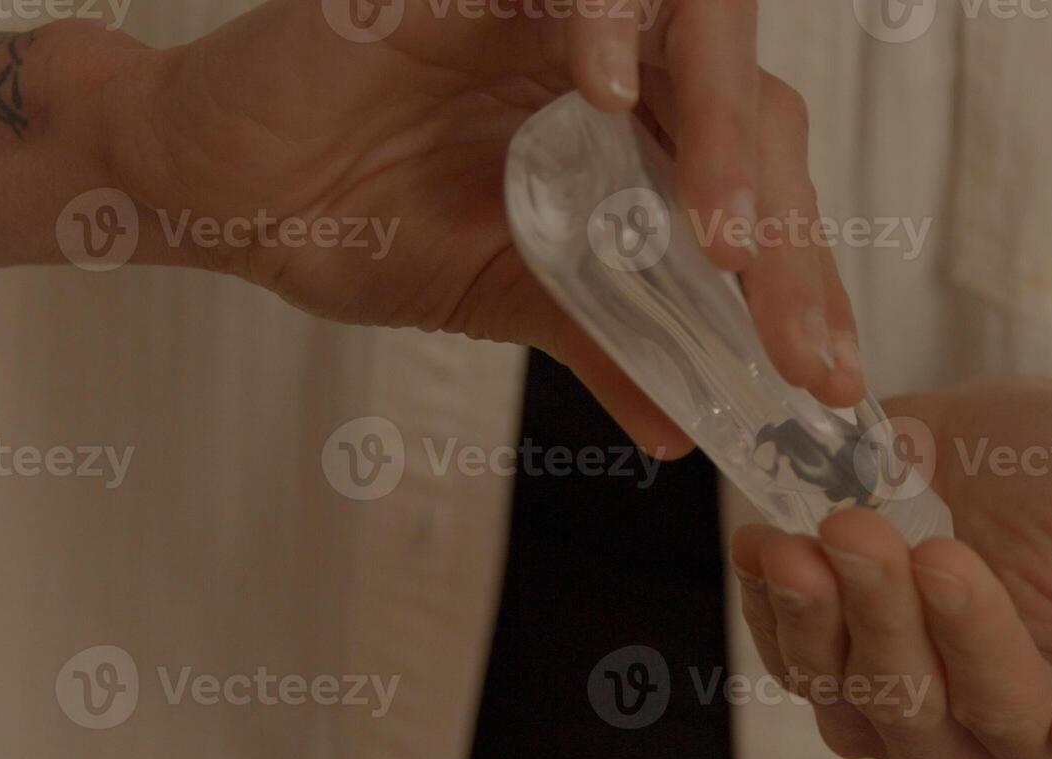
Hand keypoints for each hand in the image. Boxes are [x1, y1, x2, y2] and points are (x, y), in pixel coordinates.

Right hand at [97, 0, 858, 453]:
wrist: (221, 189)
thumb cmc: (358, 225)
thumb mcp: (508, 297)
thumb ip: (606, 337)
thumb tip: (683, 426)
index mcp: (640, 138)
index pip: (758, 193)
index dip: (804, 283)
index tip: (830, 381)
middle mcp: (619, 67)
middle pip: (755, 116)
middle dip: (791, 241)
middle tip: (803, 350)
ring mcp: (555, 15)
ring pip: (695, 32)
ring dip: (726, 138)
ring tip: (731, 251)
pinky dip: (602, 27)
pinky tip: (609, 104)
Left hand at [730, 379, 1051, 758]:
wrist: (1035, 456)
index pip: (1010, 709)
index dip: (971, 638)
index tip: (942, 556)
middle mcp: (967, 749)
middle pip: (910, 710)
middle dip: (879, 618)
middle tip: (856, 529)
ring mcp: (886, 713)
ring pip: (836, 690)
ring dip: (807, 617)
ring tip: (794, 541)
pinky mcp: (828, 665)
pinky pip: (785, 653)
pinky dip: (766, 600)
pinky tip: (762, 543)